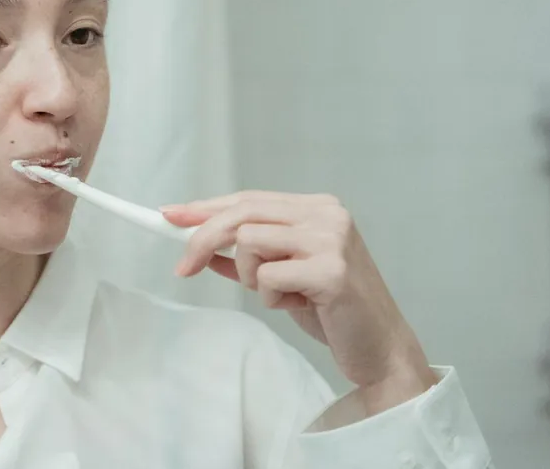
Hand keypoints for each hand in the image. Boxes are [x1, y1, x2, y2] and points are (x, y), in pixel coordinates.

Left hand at [161, 191, 438, 411]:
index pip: (248, 200)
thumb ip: (247, 256)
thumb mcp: (283, 274)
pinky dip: (271, 298)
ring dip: (250, 277)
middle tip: (182, 268)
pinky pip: (267, 278)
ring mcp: (331, 239)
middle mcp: (327, 214)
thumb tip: (196, 243)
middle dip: (202, 240)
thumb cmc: (332, 310)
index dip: (205, 208)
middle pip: (242, 214)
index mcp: (317, 208)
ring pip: (249, 243)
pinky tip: (299, 306)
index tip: (170, 216)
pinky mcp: (331, 270)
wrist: (379, 348)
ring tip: (280, 295)